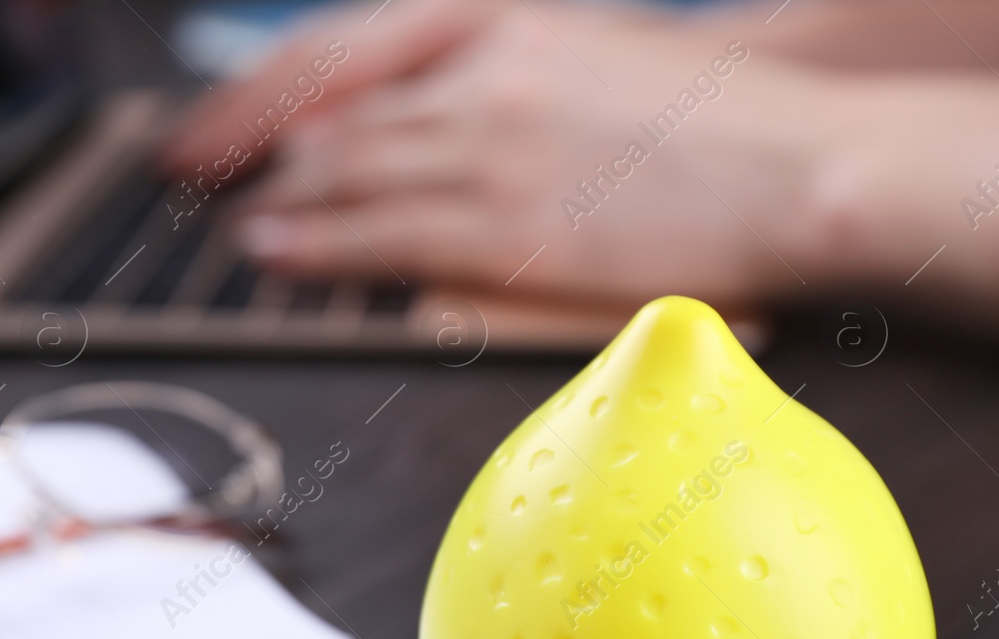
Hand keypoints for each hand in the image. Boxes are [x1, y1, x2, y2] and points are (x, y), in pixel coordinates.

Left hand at [215, 5, 863, 301]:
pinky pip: (378, 233)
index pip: (342, 53)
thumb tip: (419, 123)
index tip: (207, 123)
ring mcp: (489, 151)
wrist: (804, 167)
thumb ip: (497, 87)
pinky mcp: (504, 228)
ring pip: (343, 172)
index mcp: (501, 27)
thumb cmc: (713, 129)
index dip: (260, 92)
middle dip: (249, 150)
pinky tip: (269, 251)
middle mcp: (480, 78)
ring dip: (275, 202)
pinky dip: (312, 243)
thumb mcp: (591, 66)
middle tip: (194, 178)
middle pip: (330, 116)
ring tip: (230, 229)